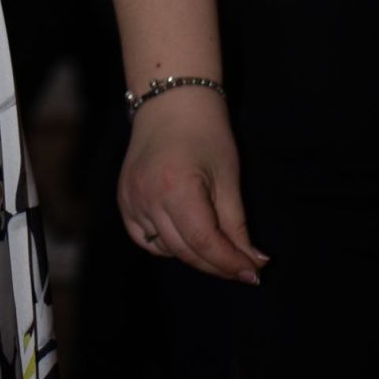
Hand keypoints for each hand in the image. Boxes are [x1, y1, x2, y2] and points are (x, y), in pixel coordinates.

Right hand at [117, 96, 266, 281]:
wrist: (170, 103)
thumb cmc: (206, 133)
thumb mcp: (228, 178)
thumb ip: (236, 224)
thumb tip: (252, 262)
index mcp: (176, 188)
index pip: (204, 242)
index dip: (230, 263)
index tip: (254, 274)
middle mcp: (147, 198)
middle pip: (185, 251)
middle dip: (217, 264)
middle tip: (244, 268)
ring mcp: (130, 200)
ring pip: (165, 249)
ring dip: (194, 256)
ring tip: (218, 250)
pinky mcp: (124, 200)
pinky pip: (144, 239)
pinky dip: (166, 245)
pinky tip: (184, 238)